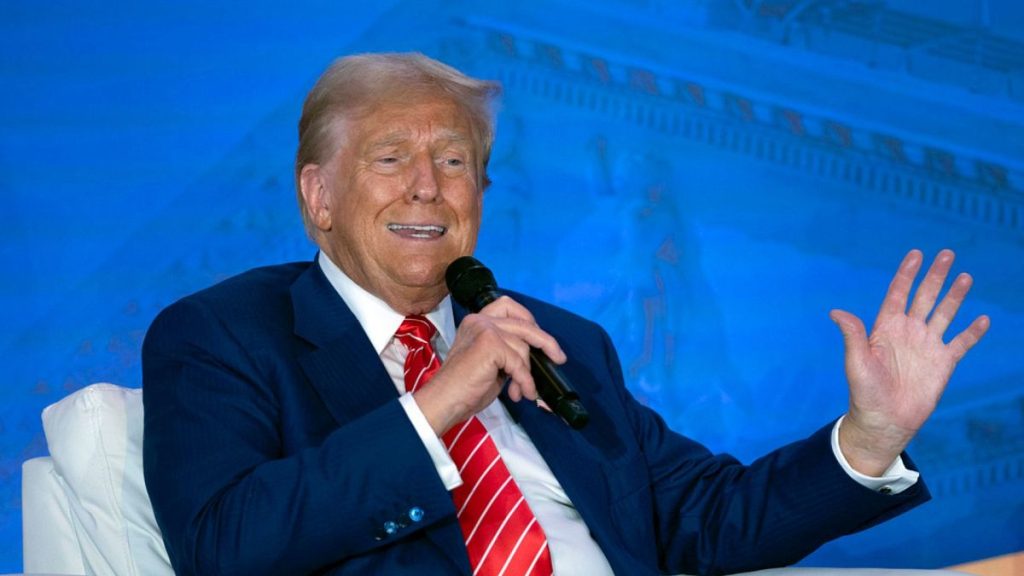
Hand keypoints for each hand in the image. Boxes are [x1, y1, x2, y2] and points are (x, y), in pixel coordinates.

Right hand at [413, 296, 566, 435]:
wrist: (444, 401)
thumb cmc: (463, 389)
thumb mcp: (490, 363)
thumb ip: (507, 352)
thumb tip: (533, 357)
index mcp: (476, 322)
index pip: (507, 306)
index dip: (528, 319)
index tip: (540, 338)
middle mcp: (479, 321)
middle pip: (523, 323)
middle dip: (545, 341)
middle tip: (558, 358)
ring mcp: (484, 329)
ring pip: (523, 347)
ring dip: (526, 373)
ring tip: (520, 391)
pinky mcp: (489, 343)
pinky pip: (519, 362)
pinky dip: (524, 380)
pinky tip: (519, 393)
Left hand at [830, 249, 989, 475]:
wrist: (885, 420)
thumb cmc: (865, 392)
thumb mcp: (856, 362)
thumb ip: (852, 335)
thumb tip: (835, 312)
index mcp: (886, 328)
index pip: (898, 293)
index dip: (907, 274)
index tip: (916, 254)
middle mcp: (908, 332)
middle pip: (924, 297)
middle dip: (935, 276)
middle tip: (948, 253)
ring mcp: (927, 346)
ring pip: (944, 314)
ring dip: (955, 296)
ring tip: (966, 277)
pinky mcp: (943, 363)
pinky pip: (961, 343)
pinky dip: (972, 332)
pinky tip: (983, 318)